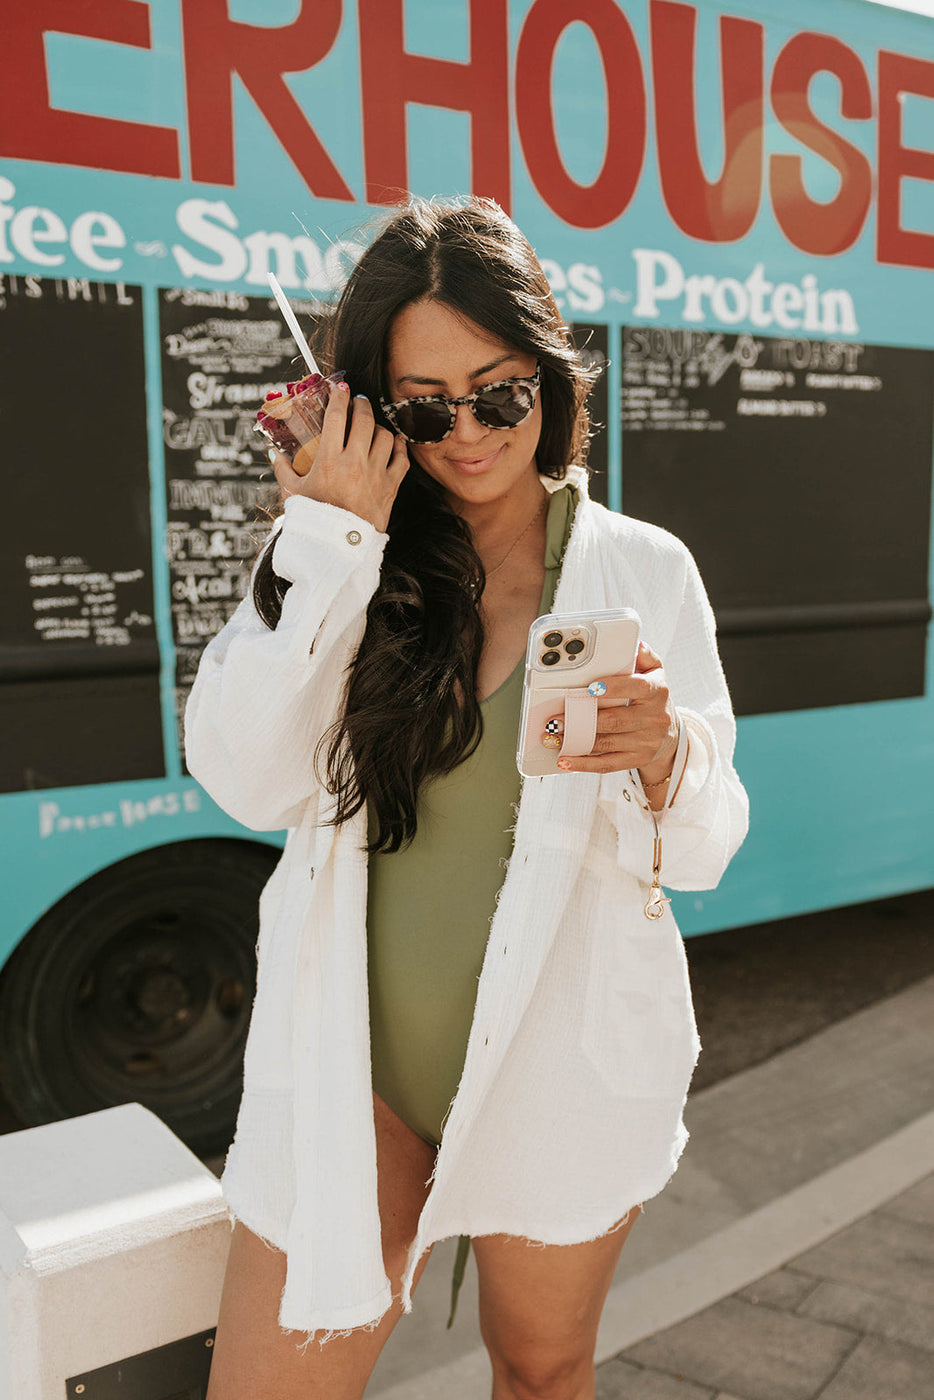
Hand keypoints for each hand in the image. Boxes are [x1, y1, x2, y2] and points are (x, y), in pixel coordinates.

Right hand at [271, 383, 408, 532]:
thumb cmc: (314, 520)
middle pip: (363, 419)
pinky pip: (402, 457)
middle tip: (357, 402)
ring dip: (378, 426)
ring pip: (385, 435)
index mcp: (329, 460)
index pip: (336, 416)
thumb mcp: (293, 493)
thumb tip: (274, 453)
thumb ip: (283, 470)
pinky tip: (393, 443)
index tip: (339, 386)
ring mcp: (376, 474)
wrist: (337, 548)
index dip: (339, 396)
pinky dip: (399, 446)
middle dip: (361, 404)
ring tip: (371, 426)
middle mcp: (354, 462)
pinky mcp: (391, 487)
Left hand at [544, 642, 678, 776]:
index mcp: (657, 691)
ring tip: (553, 736)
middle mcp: (654, 718)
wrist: (669, 734)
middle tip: (556, 718)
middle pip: (615, 719)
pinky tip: (566, 760)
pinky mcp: (637, 759)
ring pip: (607, 743)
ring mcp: (647, 742)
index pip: (636, 687)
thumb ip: (643, 656)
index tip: (590, 687)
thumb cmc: (653, 697)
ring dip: (577, 741)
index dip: (613, 687)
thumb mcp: (655, 672)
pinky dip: (584, 764)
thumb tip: (633, 643)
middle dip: (582, 719)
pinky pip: (608, 764)